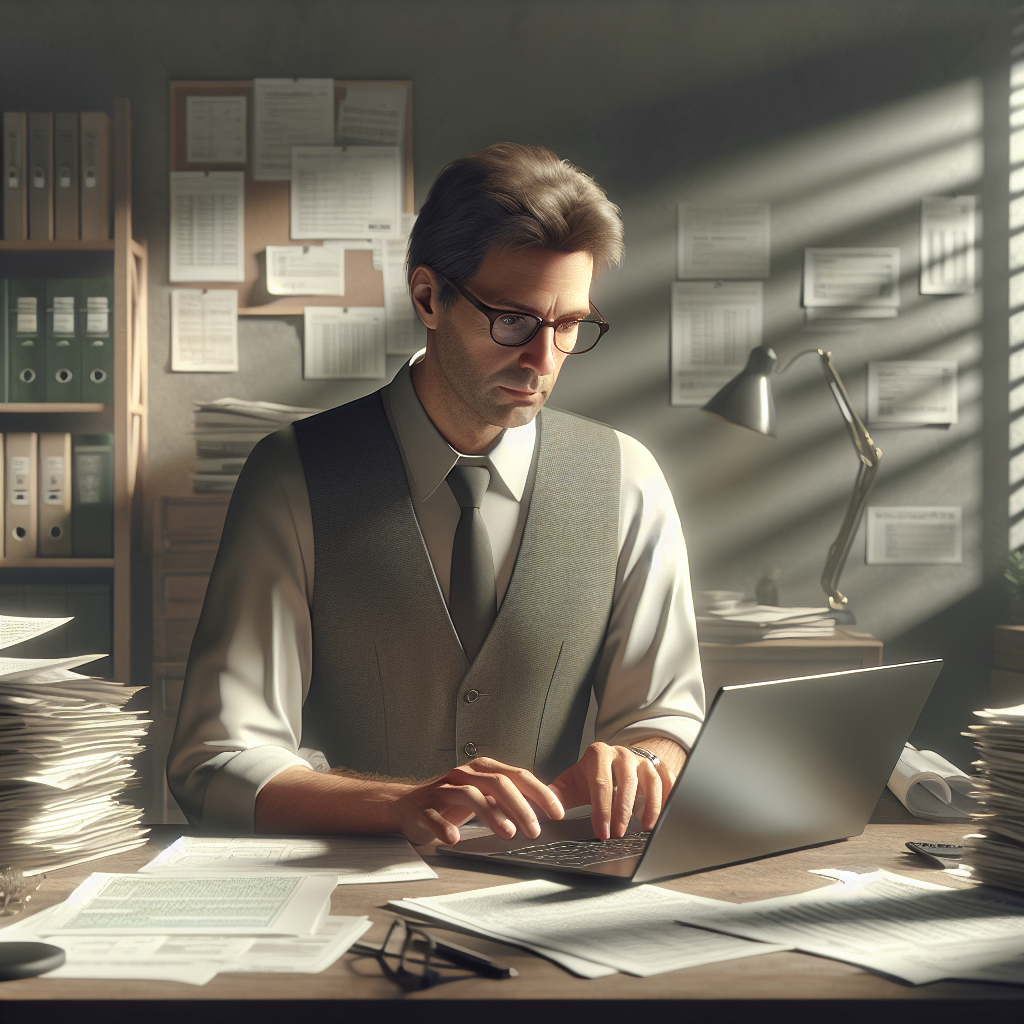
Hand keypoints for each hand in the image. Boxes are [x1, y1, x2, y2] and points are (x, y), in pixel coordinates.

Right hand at [390, 757, 564, 845]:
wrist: (408, 806)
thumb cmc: (452, 802)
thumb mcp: (484, 797)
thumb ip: (509, 801)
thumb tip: (544, 813)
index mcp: (483, 770)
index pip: (517, 775)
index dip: (540, 792)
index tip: (557, 811)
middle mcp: (464, 775)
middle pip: (497, 783)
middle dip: (520, 806)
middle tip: (535, 828)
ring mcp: (443, 790)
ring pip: (470, 795)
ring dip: (491, 814)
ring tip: (507, 833)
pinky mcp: (424, 808)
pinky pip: (434, 815)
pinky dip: (445, 826)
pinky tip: (454, 838)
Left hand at [549, 741, 678, 839]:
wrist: (612, 758)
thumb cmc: (592, 775)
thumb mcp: (572, 781)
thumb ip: (557, 794)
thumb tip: (544, 809)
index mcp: (598, 754)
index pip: (600, 783)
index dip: (601, 810)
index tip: (601, 831)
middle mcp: (621, 754)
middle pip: (625, 782)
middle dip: (622, 812)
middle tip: (618, 834)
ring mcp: (640, 760)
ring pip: (648, 781)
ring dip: (647, 807)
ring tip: (642, 829)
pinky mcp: (656, 768)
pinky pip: (665, 782)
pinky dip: (666, 798)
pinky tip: (660, 817)